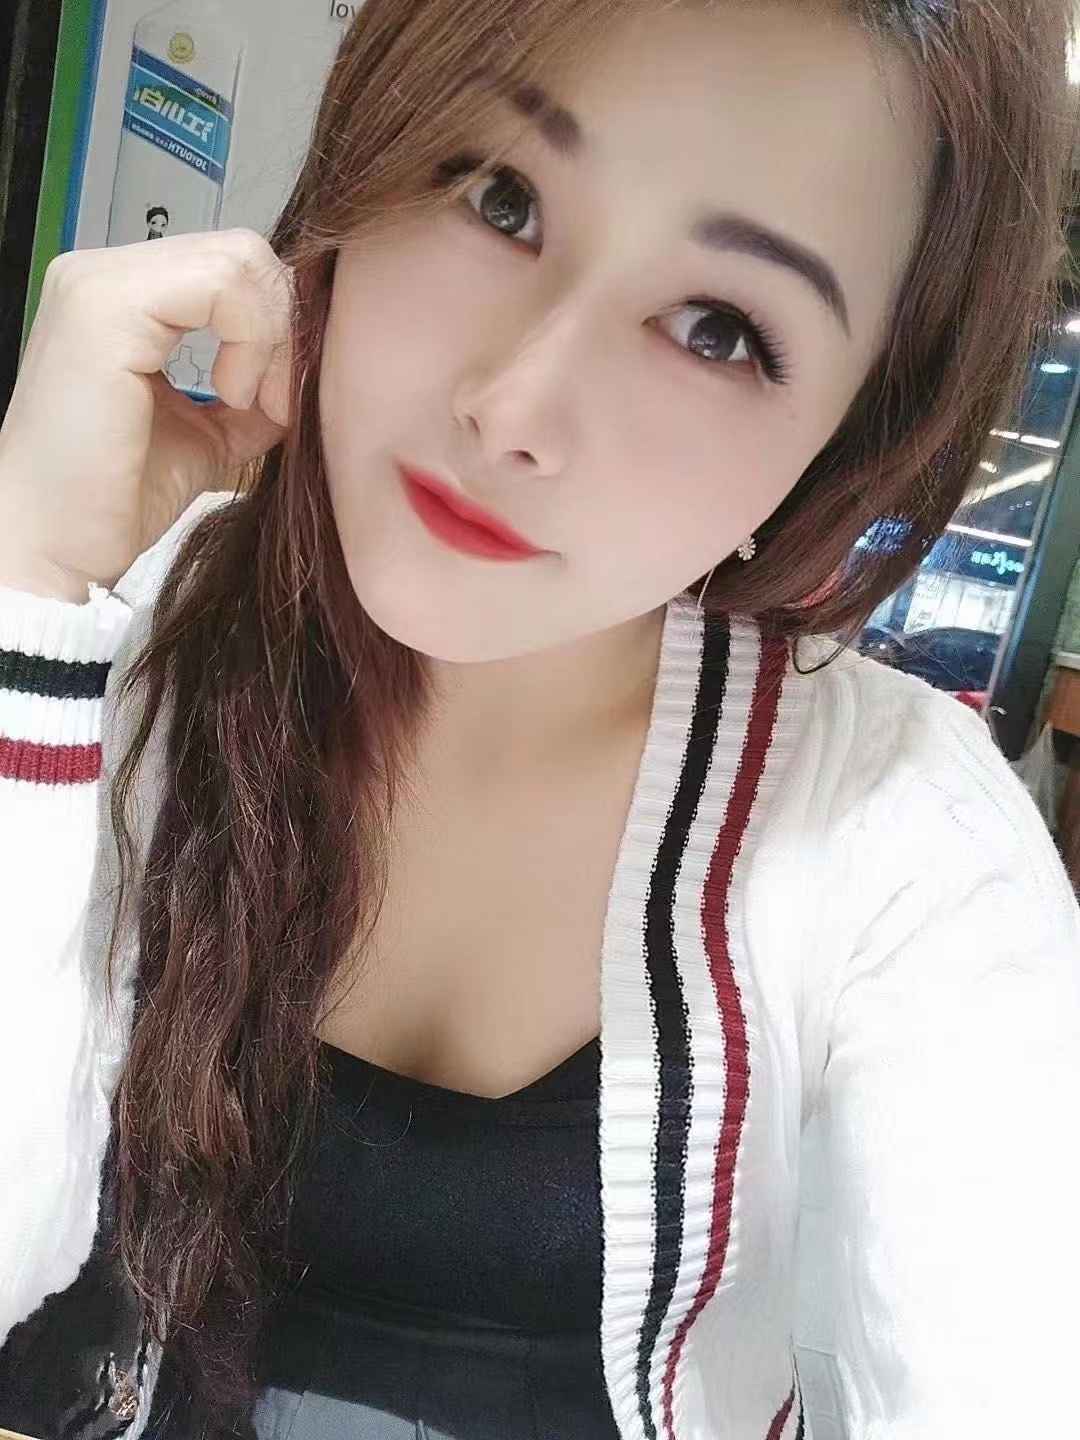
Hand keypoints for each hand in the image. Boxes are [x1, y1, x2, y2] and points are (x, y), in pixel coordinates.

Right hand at [0, 228, 293, 599]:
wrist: (58, 543)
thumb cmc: (117, 495)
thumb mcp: (209, 434)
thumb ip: (253, 395)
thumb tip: (306, 377)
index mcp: (123, 297)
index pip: (233, 267)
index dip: (279, 326)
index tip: (279, 401)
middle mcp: (103, 275)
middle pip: (242, 253)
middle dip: (283, 326)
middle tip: (274, 400)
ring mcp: (99, 284)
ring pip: (238, 260)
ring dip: (270, 336)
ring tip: (251, 402)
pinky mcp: (106, 308)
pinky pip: (222, 285)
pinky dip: (252, 340)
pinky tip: (233, 395)